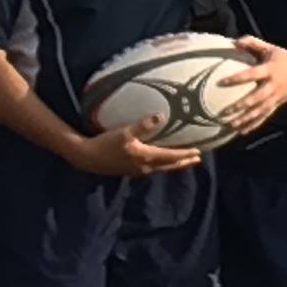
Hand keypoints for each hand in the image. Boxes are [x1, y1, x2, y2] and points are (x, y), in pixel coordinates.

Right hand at [67, 114, 202, 177]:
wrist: (87, 158)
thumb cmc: (105, 144)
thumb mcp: (124, 132)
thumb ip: (143, 125)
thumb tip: (161, 116)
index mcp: (146, 158)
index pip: (171, 157)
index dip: (185, 155)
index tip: (198, 153)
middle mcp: (145, 167)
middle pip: (169, 165)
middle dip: (183, 162)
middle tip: (197, 159)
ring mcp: (137, 170)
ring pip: (161, 168)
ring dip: (173, 164)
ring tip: (182, 160)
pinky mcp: (129, 169)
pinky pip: (152, 167)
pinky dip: (161, 163)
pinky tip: (159, 159)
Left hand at [217, 37, 286, 134]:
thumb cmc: (283, 57)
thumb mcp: (269, 48)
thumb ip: (252, 43)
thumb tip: (233, 41)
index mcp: (269, 70)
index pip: (251, 75)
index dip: (236, 79)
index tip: (220, 82)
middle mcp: (273, 86)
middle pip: (255, 99)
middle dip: (240, 106)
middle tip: (224, 112)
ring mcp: (276, 97)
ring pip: (259, 111)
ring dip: (245, 120)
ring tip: (230, 125)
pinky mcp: (277, 104)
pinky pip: (264, 117)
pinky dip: (253, 125)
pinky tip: (241, 131)